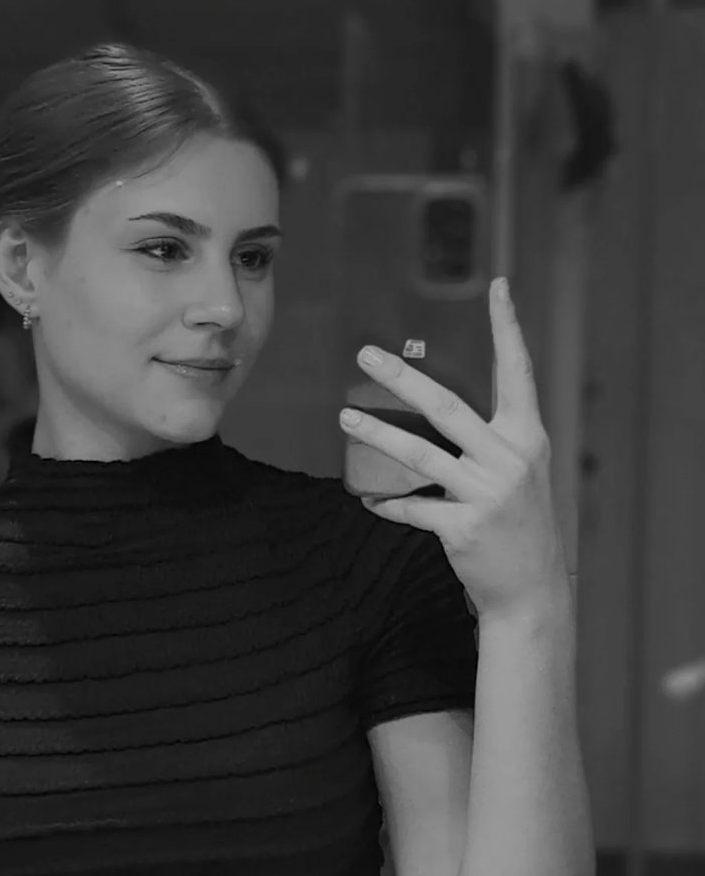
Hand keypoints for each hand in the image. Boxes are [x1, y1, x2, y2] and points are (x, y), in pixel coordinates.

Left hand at [338, 277, 569, 618]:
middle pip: (448, 407)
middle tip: (366, 354)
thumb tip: (428, 409)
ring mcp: (489, 493)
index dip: (508, 328)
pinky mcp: (465, 527)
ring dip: (377, 434)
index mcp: (526, 437)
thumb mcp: (516, 473)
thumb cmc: (517, 522)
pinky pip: (412, 508)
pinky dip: (388, 504)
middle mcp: (511, 459)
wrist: (532, 589)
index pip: (518, 371)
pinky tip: (370, 501)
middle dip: (403, 378)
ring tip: (344, 417)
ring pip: (420, 454)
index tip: (499, 286)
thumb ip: (484, 441)